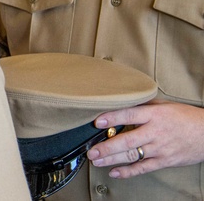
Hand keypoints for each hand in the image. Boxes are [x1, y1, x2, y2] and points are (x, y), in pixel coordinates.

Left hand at [87, 101, 203, 177]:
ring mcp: (160, 148)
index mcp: (155, 115)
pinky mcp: (165, 161)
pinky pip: (144, 168)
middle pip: (128, 140)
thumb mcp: (164, 106)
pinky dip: (128, 171)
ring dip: (112, 159)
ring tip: (96, 161)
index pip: (130, 115)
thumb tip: (121, 104)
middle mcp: (156, 132)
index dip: (113, 118)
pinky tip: (115, 172)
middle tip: (91, 151)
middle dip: (107, 147)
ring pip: (133, 155)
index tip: (97, 121)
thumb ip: (143, 107)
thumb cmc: (184, 117)